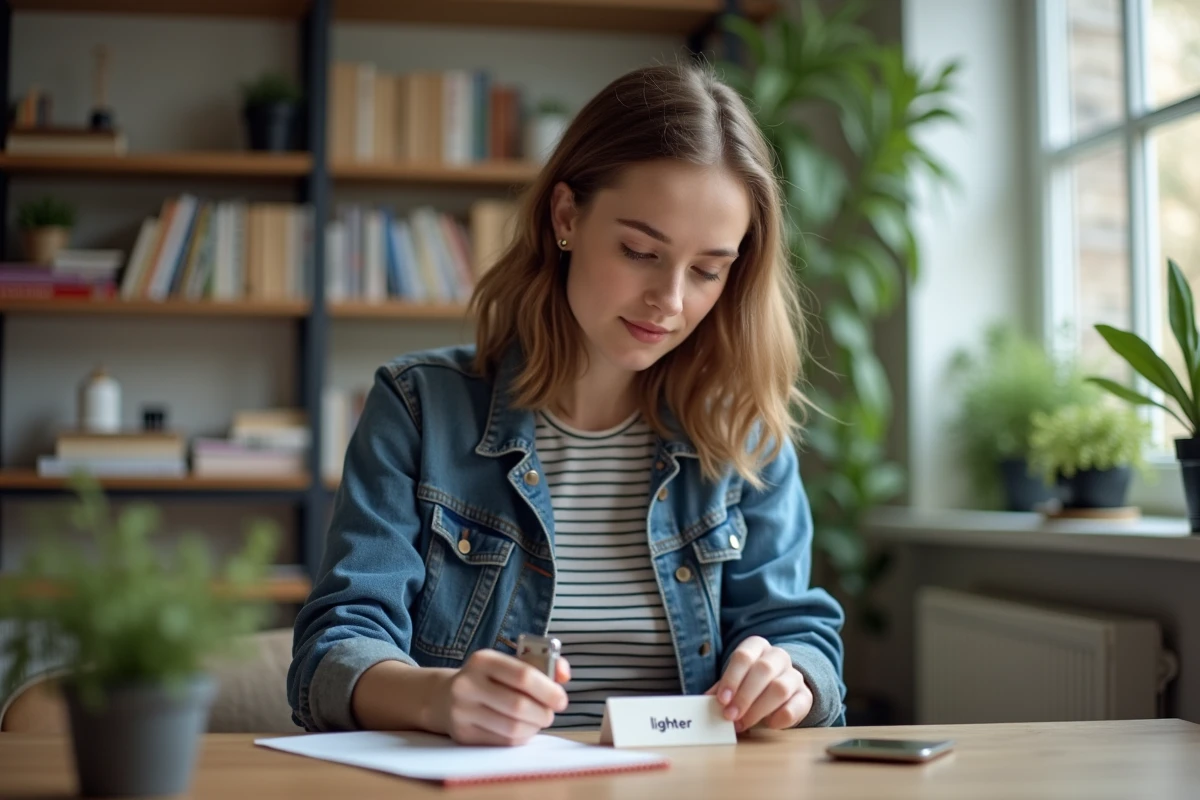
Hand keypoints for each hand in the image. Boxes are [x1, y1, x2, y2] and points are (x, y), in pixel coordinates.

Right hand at [429, 649, 570, 745]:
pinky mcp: (463, 734)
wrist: (445, 697)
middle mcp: (468, 684)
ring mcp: (462, 711)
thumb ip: (542, 664)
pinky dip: (520, 738)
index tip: (561, 700)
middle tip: (550, 714)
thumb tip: (565, 674)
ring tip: (537, 721)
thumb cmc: (489, 679)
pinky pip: (503, 742)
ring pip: (512, 728)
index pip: (523, 675)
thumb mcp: (509, 664)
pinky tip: (522, 729)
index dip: (548, 690)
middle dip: (543, 713)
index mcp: (483, 660)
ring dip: (533, 728)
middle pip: (519, 705)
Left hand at [706, 636, 811, 731]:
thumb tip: (703, 703)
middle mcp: (778, 657)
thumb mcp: (734, 683)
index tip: (721, 699)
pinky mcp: (806, 696)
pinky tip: (769, 724)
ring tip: (742, 724)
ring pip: (780, 688)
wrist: (781, 692)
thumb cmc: (750, 685)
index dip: (731, 678)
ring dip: (758, 709)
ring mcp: (794, 675)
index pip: (744, 655)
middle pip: (763, 670)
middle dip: (744, 696)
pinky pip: (797, 705)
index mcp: (757, 647)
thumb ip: (720, 691)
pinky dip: (781, 717)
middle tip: (730, 716)